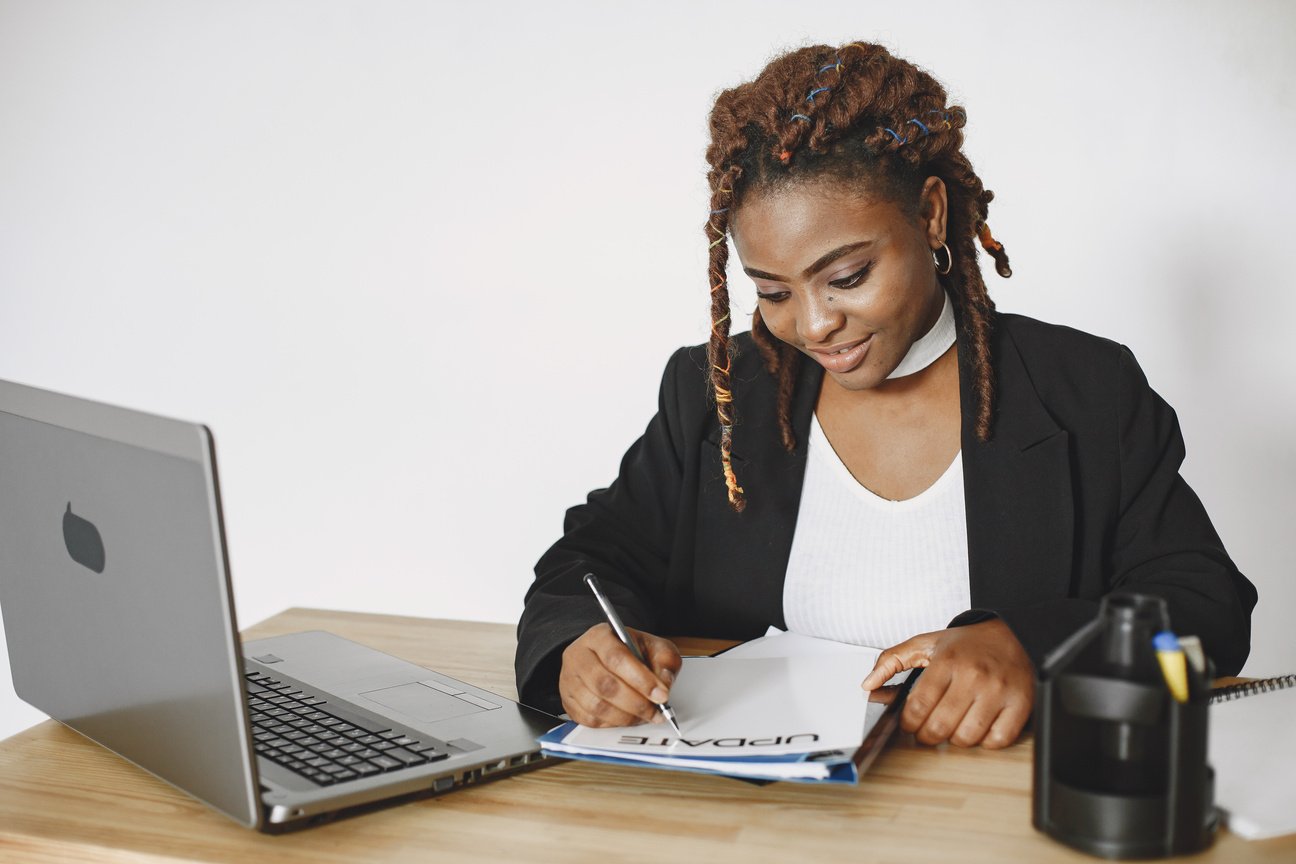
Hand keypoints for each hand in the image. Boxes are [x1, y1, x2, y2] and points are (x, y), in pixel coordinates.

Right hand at [558, 623, 681, 726]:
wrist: (604, 656)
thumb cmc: (629, 651)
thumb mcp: (652, 646)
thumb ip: (664, 660)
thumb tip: (664, 684)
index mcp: (599, 636)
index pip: (617, 658)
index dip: (641, 680)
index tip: (662, 695)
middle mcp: (579, 656)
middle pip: (605, 684)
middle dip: (636, 703)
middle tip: (656, 711)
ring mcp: (569, 680)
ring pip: (596, 706)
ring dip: (626, 717)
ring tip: (644, 716)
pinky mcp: (568, 701)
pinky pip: (589, 720)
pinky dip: (612, 724)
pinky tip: (627, 718)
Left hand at [860, 618, 1034, 748]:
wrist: (1015, 633)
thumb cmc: (968, 643)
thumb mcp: (926, 643)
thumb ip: (892, 660)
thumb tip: (868, 684)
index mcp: (948, 661)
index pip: (918, 706)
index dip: (908, 724)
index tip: (908, 725)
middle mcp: (973, 676)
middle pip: (939, 726)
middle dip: (927, 736)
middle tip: (927, 731)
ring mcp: (998, 691)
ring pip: (967, 737)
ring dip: (955, 740)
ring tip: (954, 727)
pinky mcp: (1020, 703)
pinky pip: (998, 740)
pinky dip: (985, 742)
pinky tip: (979, 729)